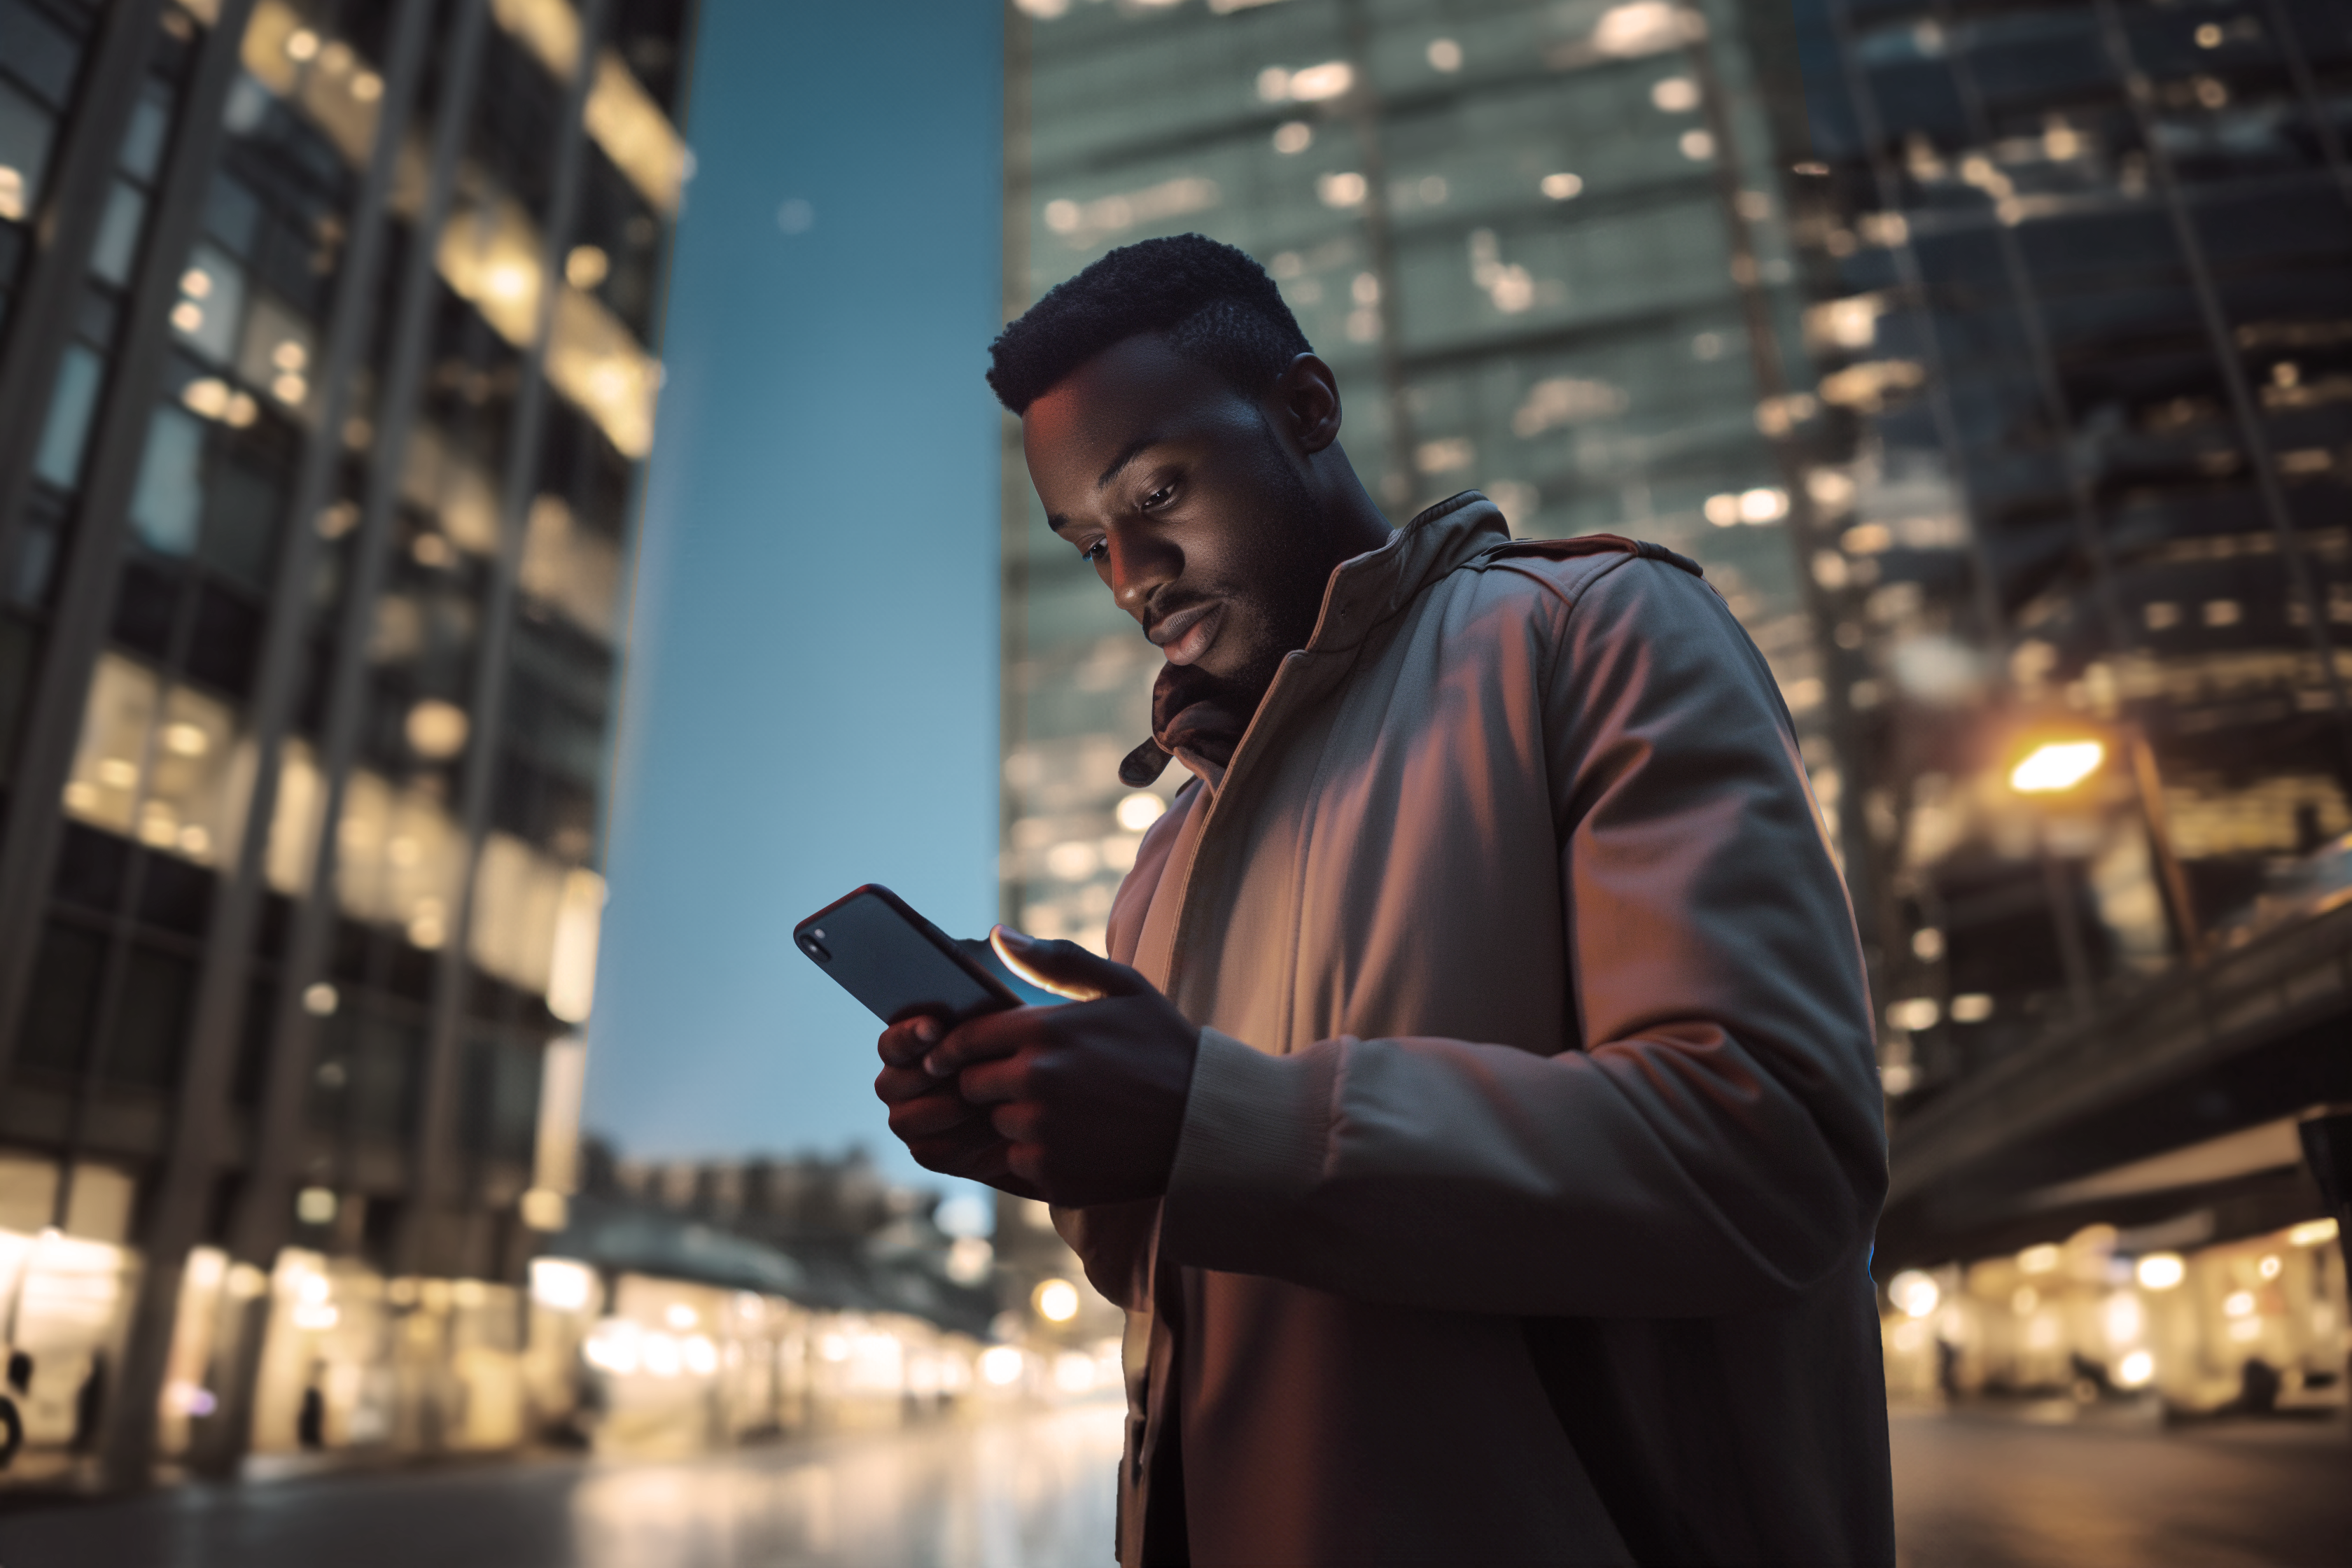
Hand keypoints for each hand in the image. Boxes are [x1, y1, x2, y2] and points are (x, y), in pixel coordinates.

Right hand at [875, 1019, 1042, 1198]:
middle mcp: (896, 1086)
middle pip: (890, 1085)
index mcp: (904, 1051)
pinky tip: (999, 1127)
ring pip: (907, 1120)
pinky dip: (967, 1140)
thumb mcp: (998, 1030)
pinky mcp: (928, 1153)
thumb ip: (972, 1019)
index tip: (936, 1028)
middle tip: (967, 1072)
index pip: (891, 1043)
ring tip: (993, 1098)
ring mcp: (907, 1122)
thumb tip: (954, 1012)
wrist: (1039, 1104)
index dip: (908, 1035)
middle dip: (930, 1078)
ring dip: (951, 1109)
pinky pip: (934, 1151)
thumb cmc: (1013, 1055)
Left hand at [918, 928, 1200, 1206]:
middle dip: (987, 1083)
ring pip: (996, 1125)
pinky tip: (1075, 1142)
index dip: (950, 1049)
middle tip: (1022, 1083)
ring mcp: (1043, 1131)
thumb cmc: (1165, 1047)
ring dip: (1013, 1120)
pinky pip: (1018, 1163)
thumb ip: (1057, 960)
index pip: (966, 1039)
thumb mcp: (1123, 987)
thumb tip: (998, 934)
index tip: (946, 1056)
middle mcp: (1036, 1081)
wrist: (1208, 1123)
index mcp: (1045, 1031)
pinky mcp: (1053, 1174)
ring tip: (1060, 1113)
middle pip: (971, 1086)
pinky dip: (1037, 1155)